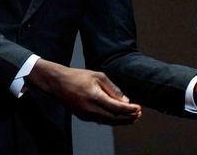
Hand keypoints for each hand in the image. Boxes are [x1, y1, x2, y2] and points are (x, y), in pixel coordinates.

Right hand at [25, 59, 141, 124]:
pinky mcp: (83, 116)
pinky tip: (118, 116)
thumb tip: (125, 100)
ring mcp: (86, 115)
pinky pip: (100, 120)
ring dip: (121, 120)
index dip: (129, 110)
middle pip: (114, 118)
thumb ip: (113, 89)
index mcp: (95, 97)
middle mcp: (90, 109)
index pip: (117, 108)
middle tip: (138, 115)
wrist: (58, 83)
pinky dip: (111, 119)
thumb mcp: (98, 76)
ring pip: (108, 121)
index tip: (138, 108)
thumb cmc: (78, 76)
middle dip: (128, 117)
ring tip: (132, 117)